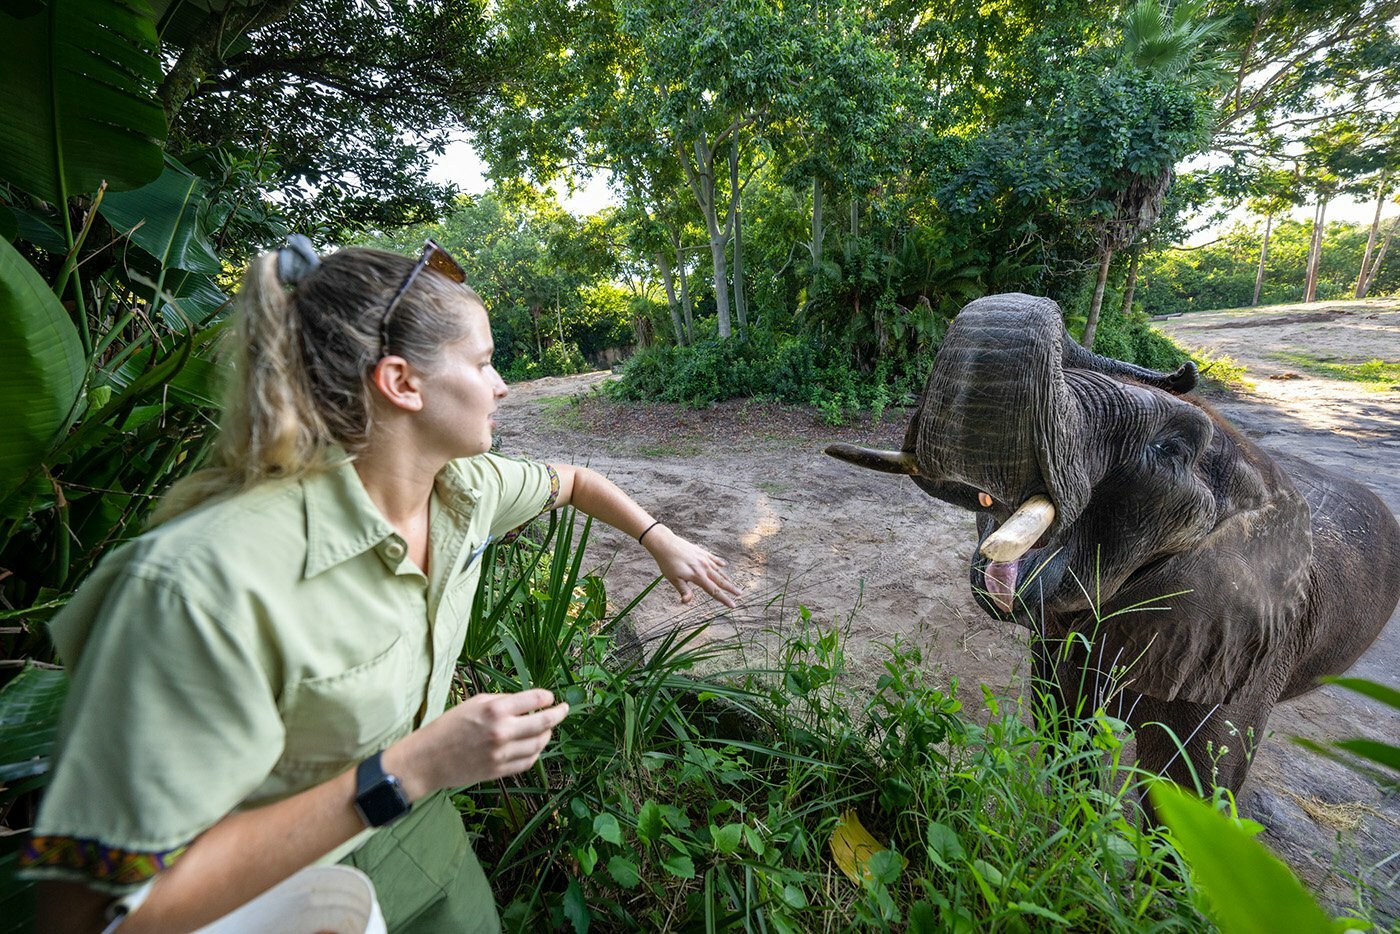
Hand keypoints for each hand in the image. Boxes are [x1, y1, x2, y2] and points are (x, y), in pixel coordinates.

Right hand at [387, 689, 567, 796]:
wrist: (428, 759)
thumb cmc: (448, 726)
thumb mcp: (473, 703)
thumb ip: (501, 701)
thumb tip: (525, 702)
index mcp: (495, 711)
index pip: (534, 700)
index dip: (547, 698)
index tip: (550, 697)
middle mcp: (502, 732)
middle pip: (543, 723)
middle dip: (558, 714)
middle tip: (564, 709)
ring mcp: (502, 754)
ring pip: (538, 744)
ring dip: (547, 734)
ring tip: (548, 728)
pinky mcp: (499, 771)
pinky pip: (527, 762)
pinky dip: (536, 753)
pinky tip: (535, 746)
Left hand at [643, 526, 741, 607]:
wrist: (666, 544)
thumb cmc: (668, 563)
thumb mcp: (674, 579)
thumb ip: (683, 590)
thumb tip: (686, 602)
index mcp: (698, 576)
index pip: (714, 591)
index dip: (724, 599)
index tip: (733, 605)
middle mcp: (704, 567)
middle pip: (721, 581)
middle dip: (731, 589)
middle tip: (740, 594)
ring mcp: (704, 559)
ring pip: (719, 570)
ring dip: (726, 578)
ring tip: (733, 584)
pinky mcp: (701, 552)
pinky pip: (714, 559)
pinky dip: (719, 563)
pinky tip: (724, 565)